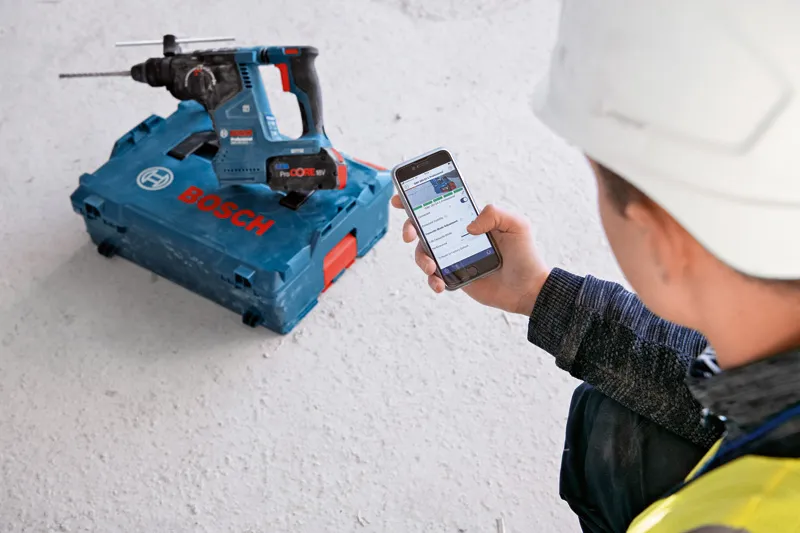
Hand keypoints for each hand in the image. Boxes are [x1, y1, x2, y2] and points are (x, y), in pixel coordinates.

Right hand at [391, 195, 551, 315]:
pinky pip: (434, 278)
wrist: (529, 289)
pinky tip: (440, 284)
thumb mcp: (517, 225)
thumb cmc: (526, 254)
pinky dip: (432, 280)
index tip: (400, 198)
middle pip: (423, 228)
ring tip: (432, 267)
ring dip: (421, 259)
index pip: (439, 205)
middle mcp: (457, 237)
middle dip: (410, 228)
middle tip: (409, 235)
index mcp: (468, 220)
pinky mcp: (454, 277)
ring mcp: (453, 257)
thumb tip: (468, 225)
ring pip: (424, 254)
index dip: (417, 200)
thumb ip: (494, 214)